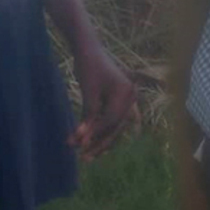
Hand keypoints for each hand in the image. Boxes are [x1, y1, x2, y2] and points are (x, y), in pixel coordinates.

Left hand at [71, 43, 137, 160]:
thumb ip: (87, 115)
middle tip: (83, 158)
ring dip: (101, 140)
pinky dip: (101, 130)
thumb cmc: (89, 68)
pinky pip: (113, 120)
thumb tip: (81, 139)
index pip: (111, 120)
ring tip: (86, 155)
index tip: (79, 145)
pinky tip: (91, 141)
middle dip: (100, 142)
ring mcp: (126, 99)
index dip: (95, 133)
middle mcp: (130, 97)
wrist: (90, 51)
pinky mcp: (119, 101)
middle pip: (116, 126)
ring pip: (116, 126)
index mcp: (126, 92)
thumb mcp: (88, 91)